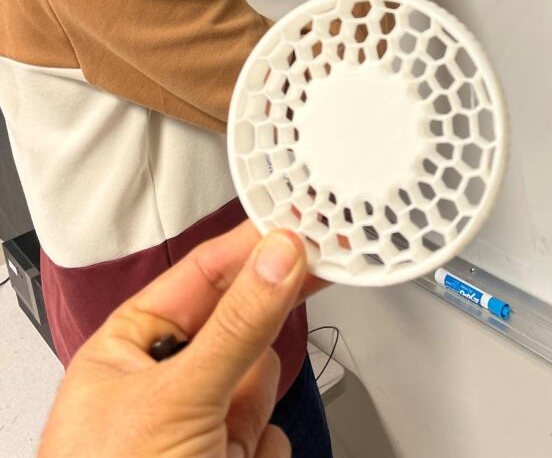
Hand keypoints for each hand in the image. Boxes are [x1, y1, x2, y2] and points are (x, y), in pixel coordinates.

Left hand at [38, 224, 324, 457]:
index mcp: (129, 348)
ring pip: (259, 381)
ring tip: (230, 437)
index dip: (251, 243)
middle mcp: (163, 381)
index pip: (202, 274)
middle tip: (318, 274)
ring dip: (256, 406)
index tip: (300, 220)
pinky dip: (263, 450)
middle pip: (239, 323)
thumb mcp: (176, 398)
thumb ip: (236, 326)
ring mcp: (198, 425)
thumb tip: (278, 257)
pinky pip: (270, 434)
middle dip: (265, 325)